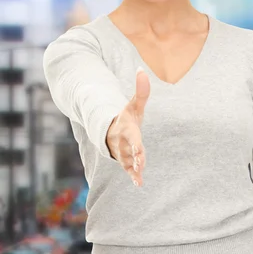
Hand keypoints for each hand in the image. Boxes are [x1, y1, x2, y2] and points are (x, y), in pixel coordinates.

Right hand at [106, 68, 149, 186]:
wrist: (110, 128)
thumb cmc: (126, 116)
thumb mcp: (134, 104)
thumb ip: (141, 90)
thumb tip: (142, 69)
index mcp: (127, 129)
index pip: (132, 137)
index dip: (135, 144)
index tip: (138, 150)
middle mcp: (122, 143)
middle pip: (128, 152)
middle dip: (133, 158)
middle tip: (140, 165)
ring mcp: (121, 152)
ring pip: (127, 162)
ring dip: (133, 169)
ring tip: (139, 176)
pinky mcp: (124, 160)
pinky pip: (127, 170)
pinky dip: (133, 176)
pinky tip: (139, 184)